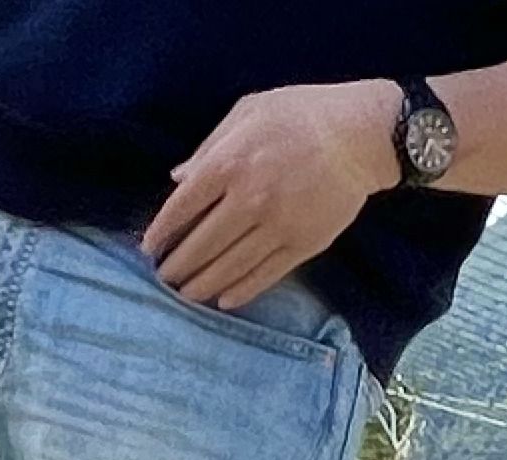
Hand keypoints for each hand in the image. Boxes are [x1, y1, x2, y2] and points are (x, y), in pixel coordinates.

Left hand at [147, 81, 398, 308]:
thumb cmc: (299, 114)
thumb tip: (178, 179)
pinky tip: (224, 300)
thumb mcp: (246, 112)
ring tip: (186, 294)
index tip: (149, 247)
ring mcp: (277, 226)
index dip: (162, 231)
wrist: (357, 136)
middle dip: (178, 265)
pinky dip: (242, 290)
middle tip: (163, 278)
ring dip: (204, 284)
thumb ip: (209, 147)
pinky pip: (266, 274)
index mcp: (229, 163)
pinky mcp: (303, 244)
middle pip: (202, 243)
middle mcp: (249, 199)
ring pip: (231, 265)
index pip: (183, 207)